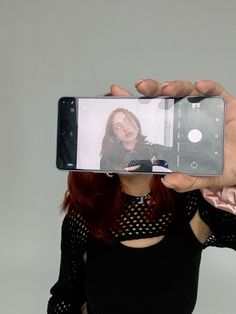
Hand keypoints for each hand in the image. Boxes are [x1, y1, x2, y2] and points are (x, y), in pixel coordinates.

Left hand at [110, 80, 235, 191]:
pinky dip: (208, 87)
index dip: (136, 106)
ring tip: (167, 89)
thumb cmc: (224, 168)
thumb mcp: (204, 177)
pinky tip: (201, 87)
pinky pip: (215, 91)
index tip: (118, 97)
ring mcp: (204, 109)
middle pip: (165, 100)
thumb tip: (167, 180)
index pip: (152, 117)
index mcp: (176, 133)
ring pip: (186, 91)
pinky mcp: (224, 104)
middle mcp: (186, 118)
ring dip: (176, 86)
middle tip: (141, 87)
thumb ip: (187, 180)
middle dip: (152, 90)